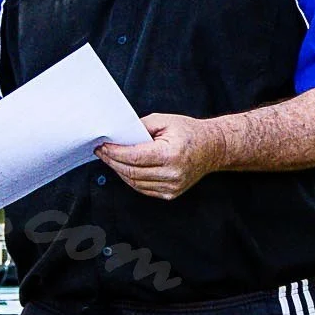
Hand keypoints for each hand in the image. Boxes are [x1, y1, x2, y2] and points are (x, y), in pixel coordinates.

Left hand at [96, 114, 223, 199]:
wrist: (213, 148)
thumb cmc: (189, 132)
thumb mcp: (165, 121)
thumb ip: (140, 127)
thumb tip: (119, 134)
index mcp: (171, 154)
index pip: (134, 157)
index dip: (114, 152)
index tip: (102, 146)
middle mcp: (172, 174)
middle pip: (131, 172)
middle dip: (112, 161)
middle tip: (101, 151)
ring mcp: (172, 187)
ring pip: (135, 183)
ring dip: (119, 171)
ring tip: (110, 158)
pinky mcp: (171, 193)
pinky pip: (143, 188)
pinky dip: (130, 179)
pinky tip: (124, 168)